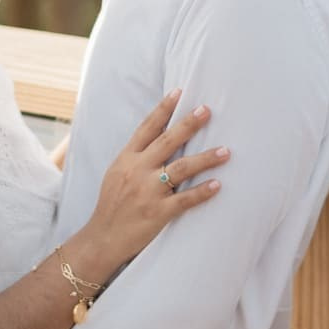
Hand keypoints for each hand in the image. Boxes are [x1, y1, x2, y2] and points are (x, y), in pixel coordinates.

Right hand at [79, 91, 226, 270]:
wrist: (103, 237)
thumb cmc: (112, 204)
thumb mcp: (118, 172)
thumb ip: (137, 156)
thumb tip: (159, 137)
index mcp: (127, 158)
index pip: (147, 128)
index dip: (163, 109)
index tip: (179, 92)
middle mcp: (138, 170)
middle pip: (167, 142)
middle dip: (188, 124)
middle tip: (206, 110)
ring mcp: (148, 191)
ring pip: (182, 168)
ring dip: (206, 158)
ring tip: (226, 151)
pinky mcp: (158, 212)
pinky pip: (185, 199)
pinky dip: (202, 192)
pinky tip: (217, 185)